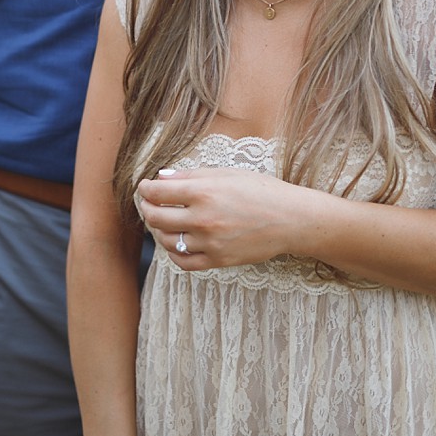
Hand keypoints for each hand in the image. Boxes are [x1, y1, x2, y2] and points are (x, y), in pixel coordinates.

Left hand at [135, 167, 321, 268]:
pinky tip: (176, 242)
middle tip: (149, 204)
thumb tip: (161, 179)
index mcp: (203, 192)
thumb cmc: (261, 190)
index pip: (157, 193)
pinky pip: (184, 262)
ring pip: (167, 241)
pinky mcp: (219, 260)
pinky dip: (174, 253)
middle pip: (156, 218)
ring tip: (163, 222)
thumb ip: (189, 176)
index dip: (145, 189)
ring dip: (158, 231)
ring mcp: (210, 242)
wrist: (291, 219)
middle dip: (147, 209)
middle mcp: (203, 218)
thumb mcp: (225, 173)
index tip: (145, 187)